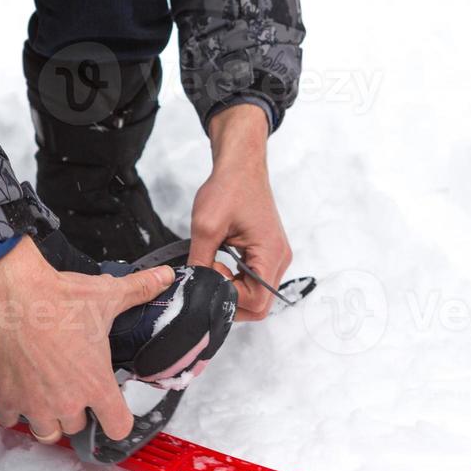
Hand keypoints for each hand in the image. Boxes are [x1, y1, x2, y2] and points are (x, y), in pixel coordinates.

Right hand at [0, 239, 173, 441]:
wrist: (8, 296)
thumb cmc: (55, 300)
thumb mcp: (105, 295)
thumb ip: (139, 290)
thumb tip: (164, 277)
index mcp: (95, 384)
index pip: (118, 427)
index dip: (117, 419)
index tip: (111, 409)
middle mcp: (66, 402)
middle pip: (78, 427)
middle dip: (75, 410)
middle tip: (70, 387)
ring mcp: (34, 404)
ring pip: (45, 431)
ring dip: (47, 418)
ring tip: (45, 395)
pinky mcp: (5, 398)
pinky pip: (9, 420)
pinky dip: (13, 409)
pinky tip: (16, 390)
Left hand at [188, 103, 291, 320]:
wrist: (241, 166)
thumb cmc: (229, 188)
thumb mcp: (206, 226)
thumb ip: (199, 262)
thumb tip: (191, 287)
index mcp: (270, 254)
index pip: (257, 302)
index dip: (229, 297)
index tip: (212, 274)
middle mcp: (280, 259)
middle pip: (260, 305)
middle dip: (230, 298)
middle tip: (211, 273)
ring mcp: (276, 257)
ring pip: (257, 295)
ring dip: (233, 288)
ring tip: (216, 264)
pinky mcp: (268, 254)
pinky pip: (255, 280)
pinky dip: (237, 279)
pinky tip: (222, 261)